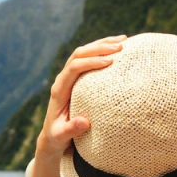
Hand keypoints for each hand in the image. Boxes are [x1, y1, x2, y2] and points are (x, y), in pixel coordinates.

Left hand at [29, 35, 126, 176]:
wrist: (52, 134)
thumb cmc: (58, 136)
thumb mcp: (61, 136)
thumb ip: (71, 129)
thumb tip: (84, 122)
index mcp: (59, 89)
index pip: (74, 67)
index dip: (91, 62)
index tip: (110, 62)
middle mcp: (63, 78)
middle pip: (79, 54)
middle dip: (99, 47)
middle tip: (120, 46)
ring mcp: (69, 76)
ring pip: (83, 52)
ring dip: (102, 44)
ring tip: (124, 40)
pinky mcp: (76, 77)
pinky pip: (88, 59)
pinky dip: (102, 50)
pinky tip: (118, 48)